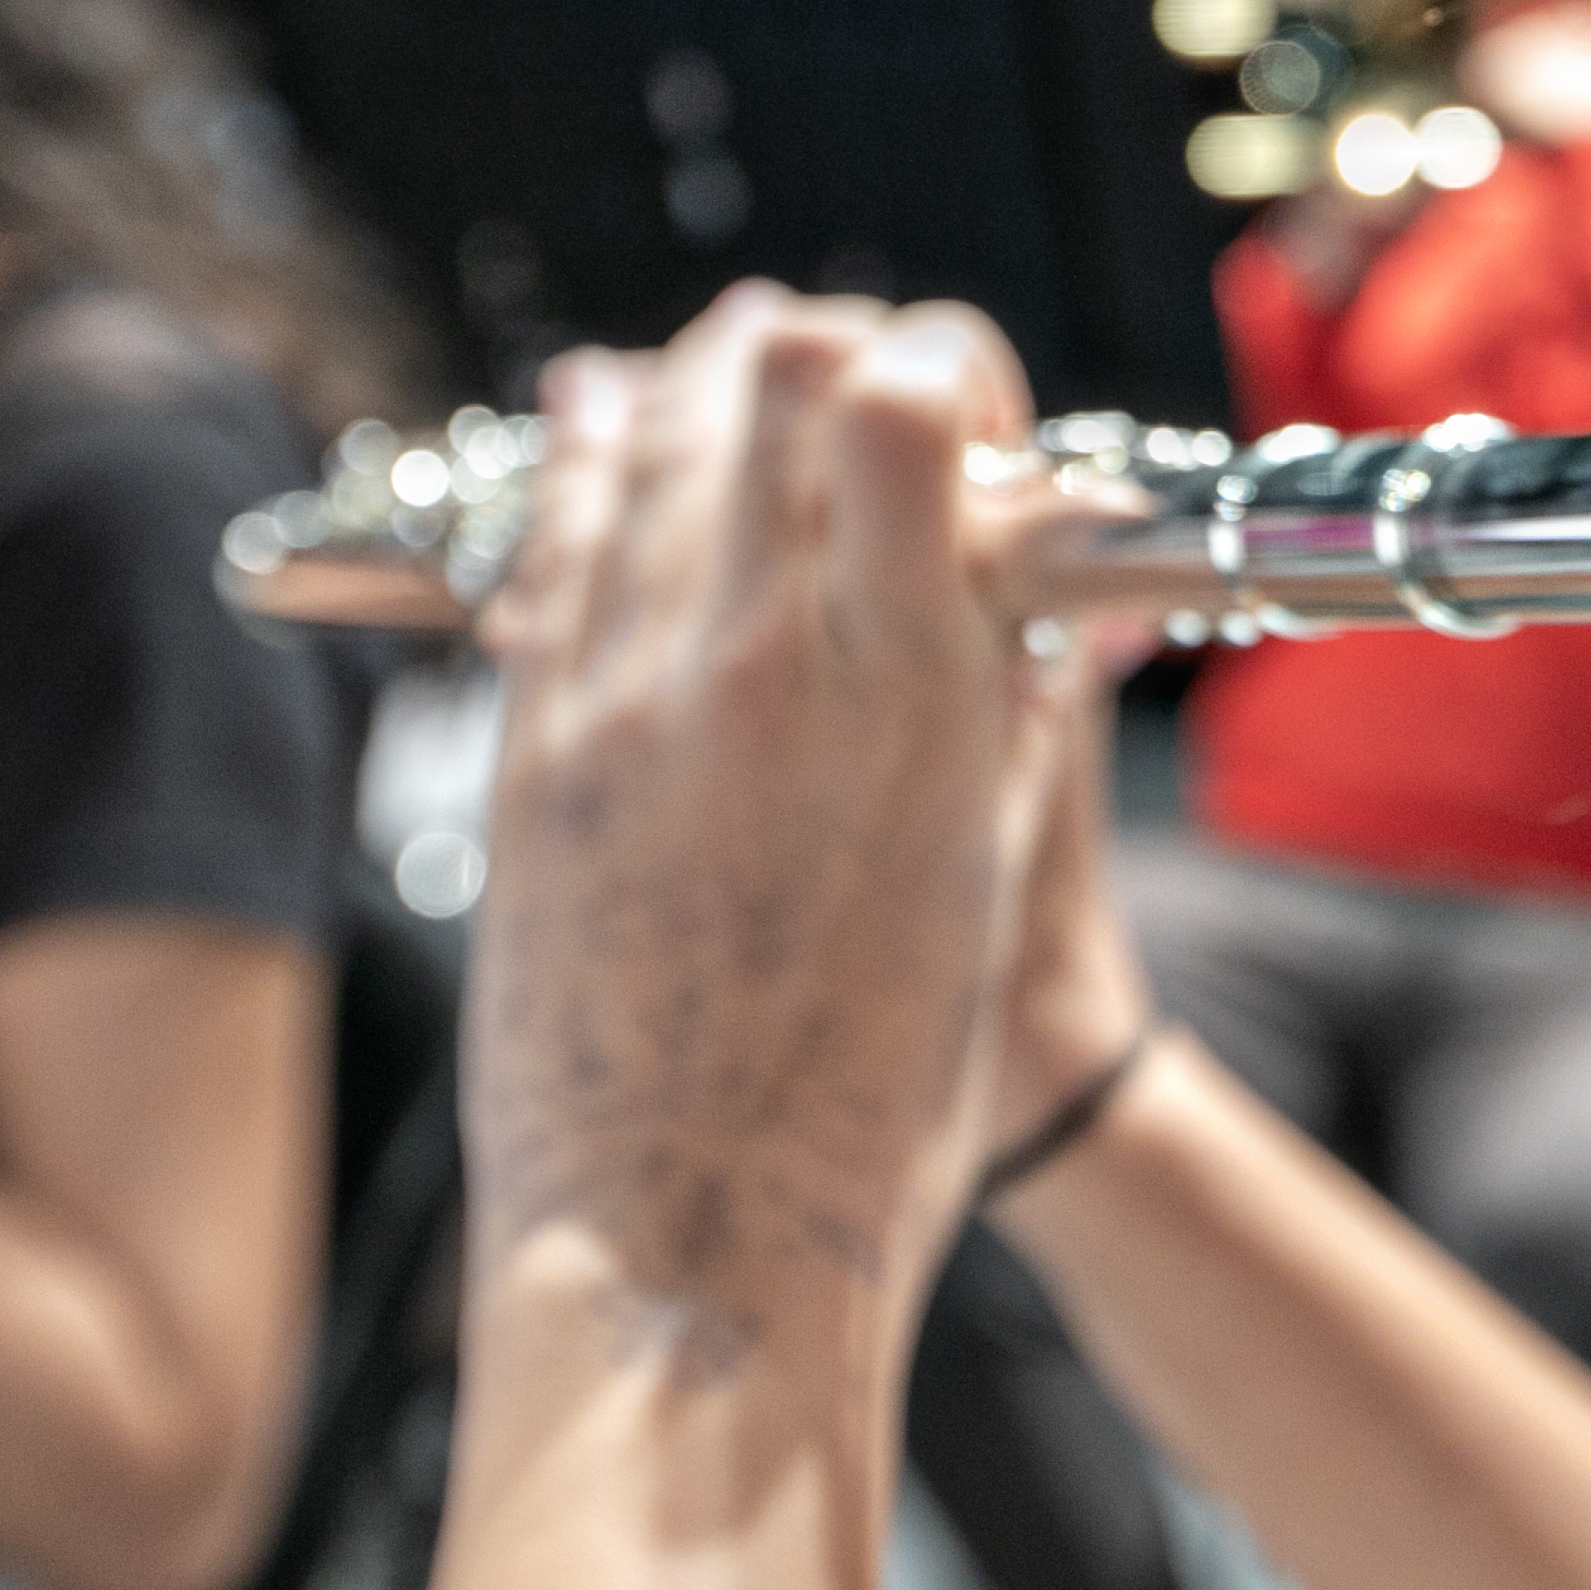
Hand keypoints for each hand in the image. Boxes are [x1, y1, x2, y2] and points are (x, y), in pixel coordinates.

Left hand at [462, 284, 1143, 1345]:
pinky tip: (600, 415)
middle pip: (770, 378)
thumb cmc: (876, 1101)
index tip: (959, 399)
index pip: (904, 398)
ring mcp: (628, 699)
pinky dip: (586, 456)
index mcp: (909, 691)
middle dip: (823, 343)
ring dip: (703, 376)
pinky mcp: (534, 752)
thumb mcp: (993, 874)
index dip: (942, 357)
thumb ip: (1014, 712)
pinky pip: (554, 543)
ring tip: (736, 358)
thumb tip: (1056, 601)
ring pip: (648, 435)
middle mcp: (762, 663)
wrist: (691, 1247)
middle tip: (851, 378)